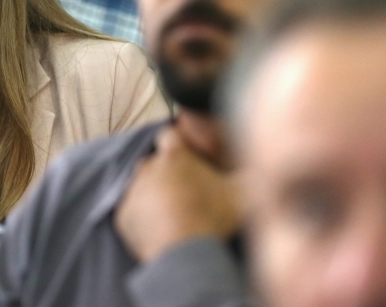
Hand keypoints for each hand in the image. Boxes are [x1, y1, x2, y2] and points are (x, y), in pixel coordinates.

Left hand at [114, 127, 240, 262]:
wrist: (183, 251)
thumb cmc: (213, 216)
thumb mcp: (242, 194)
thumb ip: (251, 176)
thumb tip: (263, 168)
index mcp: (174, 156)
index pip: (170, 134)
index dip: (178, 143)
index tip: (187, 156)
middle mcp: (148, 167)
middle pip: (154, 162)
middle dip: (166, 172)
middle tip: (185, 192)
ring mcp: (132, 191)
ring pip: (141, 187)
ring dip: (152, 195)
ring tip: (172, 213)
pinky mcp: (123, 215)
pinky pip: (131, 212)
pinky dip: (142, 218)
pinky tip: (159, 229)